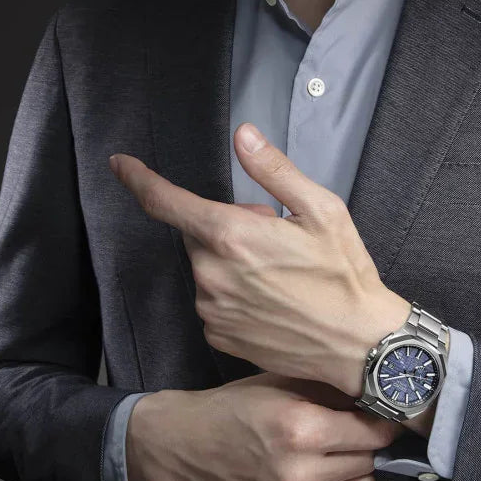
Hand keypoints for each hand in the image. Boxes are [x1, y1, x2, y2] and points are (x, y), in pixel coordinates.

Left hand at [109, 123, 409, 395]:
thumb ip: (274, 170)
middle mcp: (211, 274)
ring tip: (280, 276)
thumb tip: (243, 136)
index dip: (139, 179)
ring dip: (232, 264)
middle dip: (228, 229)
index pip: (165, 202)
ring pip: (208, 269)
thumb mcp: (322, 210)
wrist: (359, 344)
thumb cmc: (345, 276)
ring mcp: (212, 309)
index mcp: (231, 236)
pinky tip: (272, 302)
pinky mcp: (219, 336)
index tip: (121, 166)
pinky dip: (234, 295)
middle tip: (276, 239)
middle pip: (199, 235)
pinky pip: (214, 302)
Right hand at [125, 372, 402, 480]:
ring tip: (330, 454)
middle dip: (366, 445)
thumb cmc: (234, 406)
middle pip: (370, 463)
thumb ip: (331, 392)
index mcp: (300, 429)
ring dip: (352, 471)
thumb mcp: (283, 383)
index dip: (381, 422)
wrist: (183, 446)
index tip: (380, 416)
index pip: (373, 433)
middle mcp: (299, 473)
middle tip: (350, 433)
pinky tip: (304, 475)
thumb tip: (377, 397)